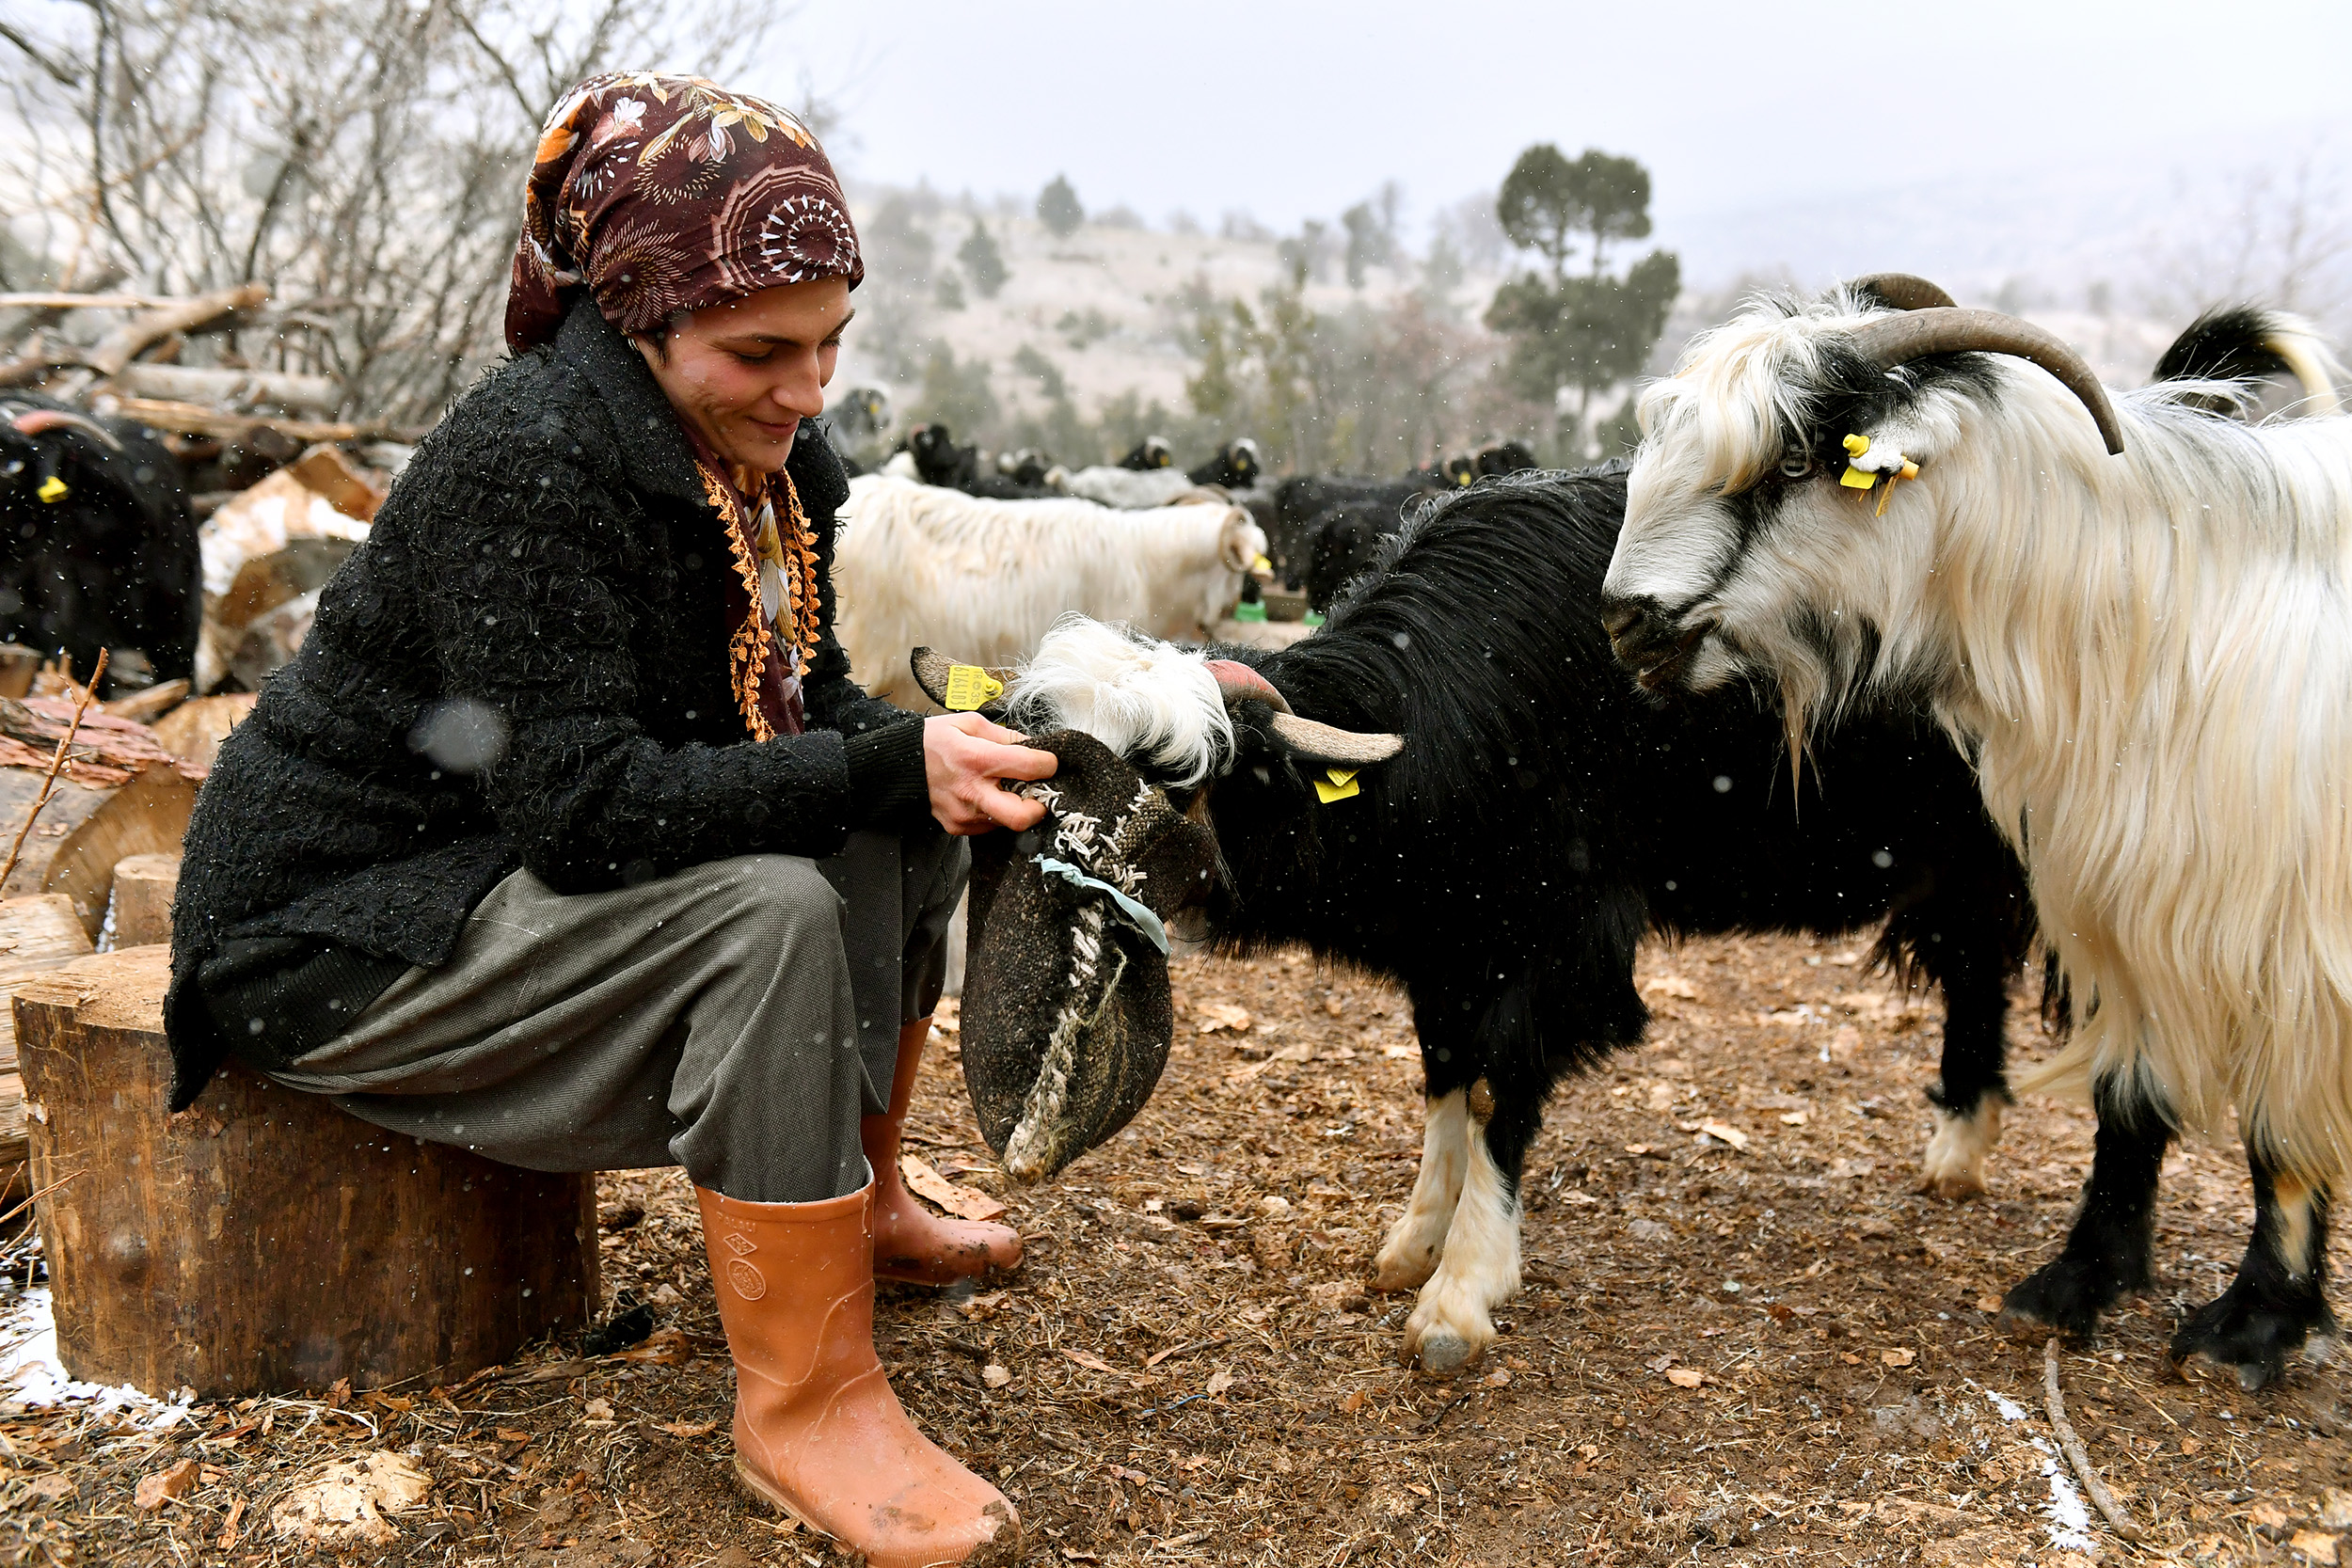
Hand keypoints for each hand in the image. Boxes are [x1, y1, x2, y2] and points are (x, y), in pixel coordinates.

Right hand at [924, 712, 1057, 834]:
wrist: (898, 766)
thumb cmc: (934, 741)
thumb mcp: (969, 723)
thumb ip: (1005, 735)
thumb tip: (1033, 746)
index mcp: (977, 759)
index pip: (1029, 767)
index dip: (1048, 764)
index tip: (1048, 762)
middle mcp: (971, 791)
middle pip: (1022, 816)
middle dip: (1039, 806)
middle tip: (1038, 792)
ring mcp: (964, 814)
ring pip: (1007, 823)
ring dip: (1015, 807)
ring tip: (1005, 789)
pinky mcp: (957, 827)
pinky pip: (990, 826)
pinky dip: (996, 813)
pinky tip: (986, 796)